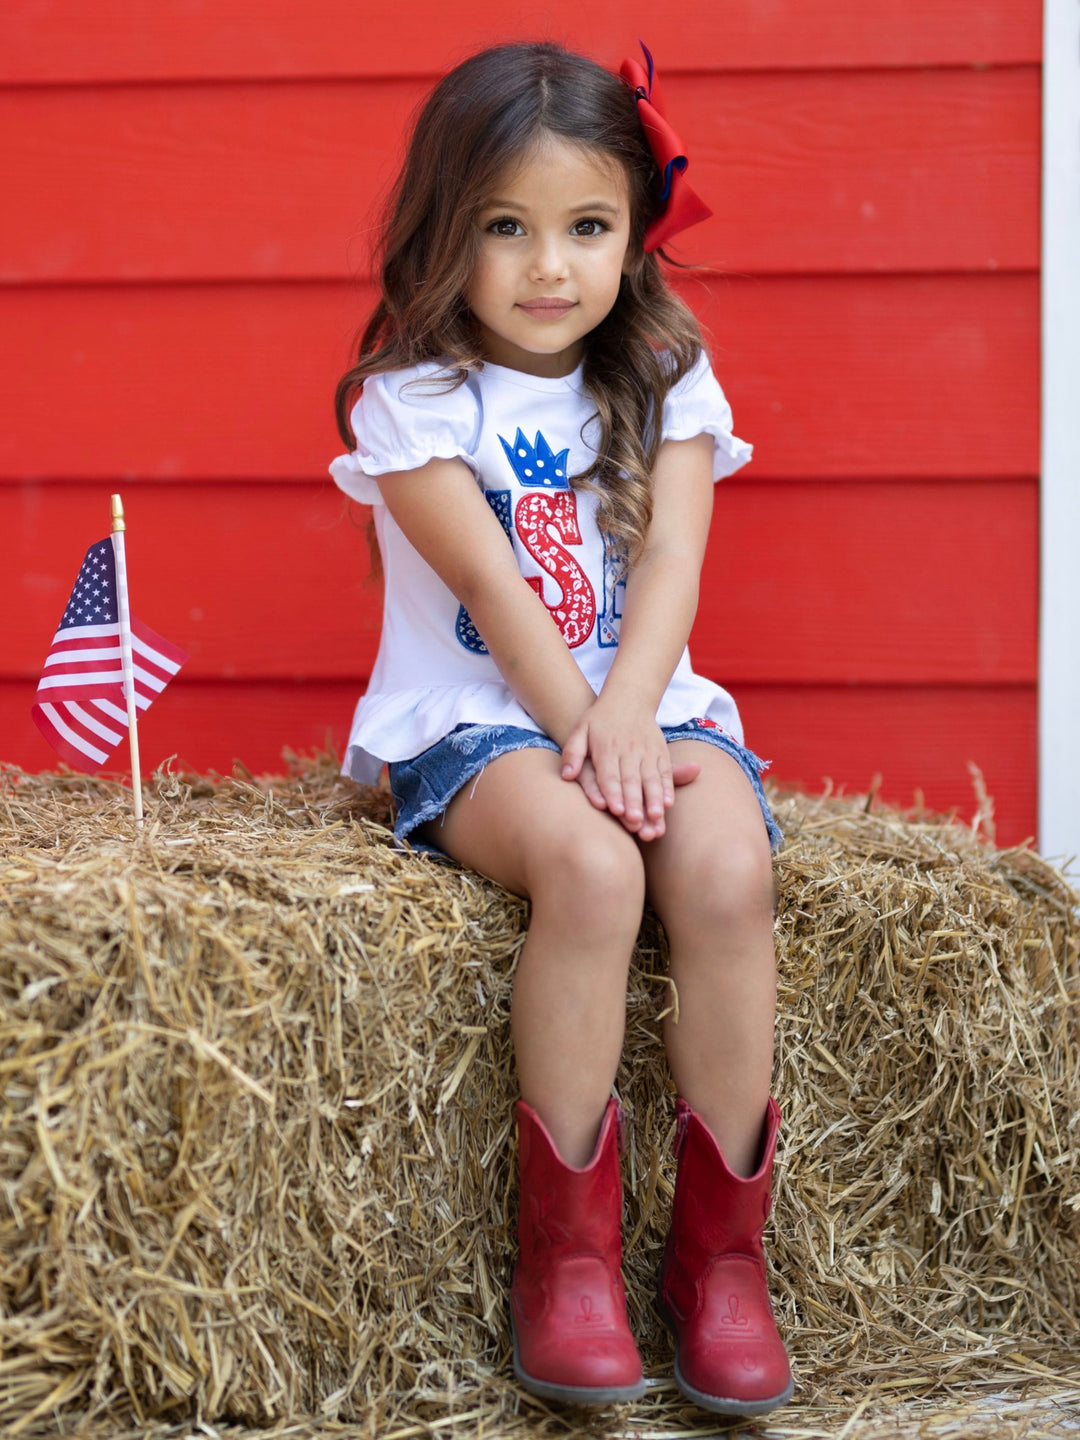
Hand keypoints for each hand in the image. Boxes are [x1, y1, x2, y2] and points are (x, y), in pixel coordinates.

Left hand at [561, 704, 699, 839]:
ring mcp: (647, 751)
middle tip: (634, 821)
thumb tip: (566, 775)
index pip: (609, 774)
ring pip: (651, 778)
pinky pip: (665, 771)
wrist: (628, 697)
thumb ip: (572, 753)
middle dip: (634, 802)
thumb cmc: (599, 719)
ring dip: (654, 798)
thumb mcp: (580, 730)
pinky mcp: (660, 751)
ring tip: (656, 817)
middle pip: (631, 780)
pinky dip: (668, 787)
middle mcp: (628, 751)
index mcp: (607, 748)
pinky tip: (668, 803)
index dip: (613, 793)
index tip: (615, 810)